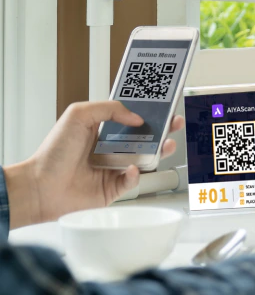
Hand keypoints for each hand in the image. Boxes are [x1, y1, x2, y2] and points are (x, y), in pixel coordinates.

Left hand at [4, 101, 183, 228]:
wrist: (40, 186)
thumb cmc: (53, 152)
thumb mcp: (78, 114)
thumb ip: (109, 109)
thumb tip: (135, 117)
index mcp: (105, 130)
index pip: (133, 117)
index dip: (150, 111)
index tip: (163, 105)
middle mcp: (112, 148)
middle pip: (146, 137)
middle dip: (163, 129)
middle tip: (174, 123)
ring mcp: (114, 168)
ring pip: (145, 158)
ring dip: (159, 151)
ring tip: (166, 144)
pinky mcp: (114, 188)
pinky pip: (133, 180)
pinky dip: (136, 174)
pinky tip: (132, 168)